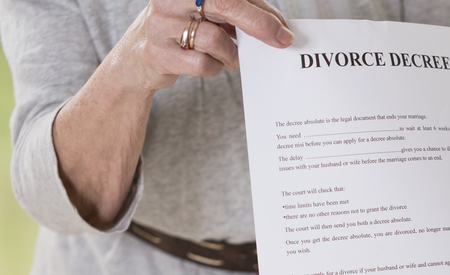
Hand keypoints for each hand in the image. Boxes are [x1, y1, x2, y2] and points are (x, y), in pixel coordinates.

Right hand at [121, 0, 293, 92]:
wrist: (139, 57)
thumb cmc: (186, 28)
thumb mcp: (210, 11)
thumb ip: (242, 12)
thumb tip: (280, 27)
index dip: (261, 9)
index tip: (283, 28)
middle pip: (225, 3)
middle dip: (258, 24)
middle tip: (281, 41)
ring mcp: (160, 23)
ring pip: (215, 39)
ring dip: (231, 54)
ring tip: (228, 56)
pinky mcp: (158, 52)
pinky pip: (202, 64)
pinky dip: (214, 68)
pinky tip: (209, 63)